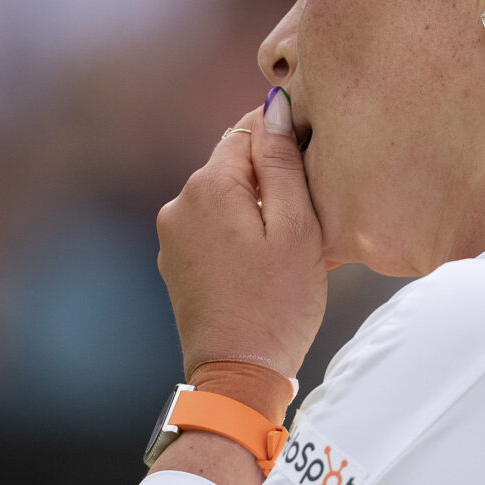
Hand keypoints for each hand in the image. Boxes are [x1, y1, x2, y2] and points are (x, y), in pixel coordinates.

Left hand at [156, 89, 327, 387]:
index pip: (249, 129)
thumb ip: (282, 163)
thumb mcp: (296, 228)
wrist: (237, 376)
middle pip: (234, 165)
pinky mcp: (175, 263)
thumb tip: (273, 108)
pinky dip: (241, 235)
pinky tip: (268, 265)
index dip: (285, 140)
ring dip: (257, 209)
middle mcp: (179, 204)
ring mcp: (172, 236)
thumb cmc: (278, 305)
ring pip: (225, 198)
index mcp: (208, 186)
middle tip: (310, 216)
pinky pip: (213, 230)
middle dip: (271, 178)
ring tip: (292, 246)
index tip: (313, 166)